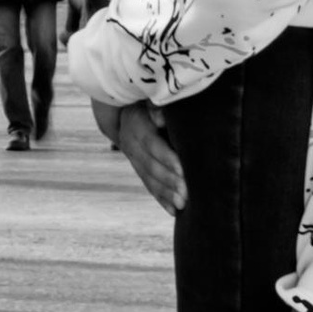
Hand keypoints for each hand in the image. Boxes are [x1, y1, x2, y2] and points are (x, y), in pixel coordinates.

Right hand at [94, 94, 186, 215]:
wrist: (126, 110)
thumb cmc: (148, 102)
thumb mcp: (149, 99)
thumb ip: (156, 107)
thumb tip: (161, 117)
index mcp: (137, 128)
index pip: (153, 146)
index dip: (168, 159)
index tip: (183, 171)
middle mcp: (132, 146)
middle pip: (152, 167)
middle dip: (170, 182)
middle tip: (187, 194)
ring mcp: (134, 159)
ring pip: (150, 179)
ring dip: (167, 194)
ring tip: (183, 205)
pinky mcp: (139, 169)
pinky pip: (149, 186)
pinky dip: (162, 199)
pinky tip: (174, 211)